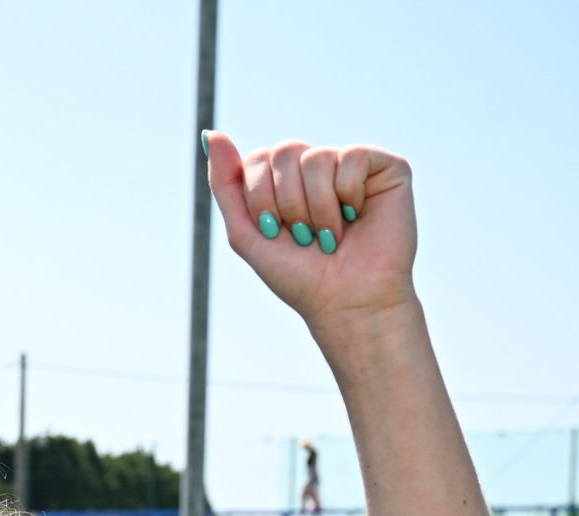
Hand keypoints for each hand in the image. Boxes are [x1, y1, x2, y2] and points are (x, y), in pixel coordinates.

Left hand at [206, 132, 415, 332]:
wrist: (346, 301)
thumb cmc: (298, 273)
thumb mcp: (246, 233)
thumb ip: (225, 185)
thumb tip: (211, 133)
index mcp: (284, 180)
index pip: (257, 159)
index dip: (260, 198)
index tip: (275, 232)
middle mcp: (316, 167)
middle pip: (284, 151)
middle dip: (287, 203)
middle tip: (305, 235)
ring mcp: (351, 165)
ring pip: (316, 157)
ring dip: (317, 207)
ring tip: (330, 234)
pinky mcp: (386, 166)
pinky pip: (353, 156)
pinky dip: (347, 194)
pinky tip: (357, 215)